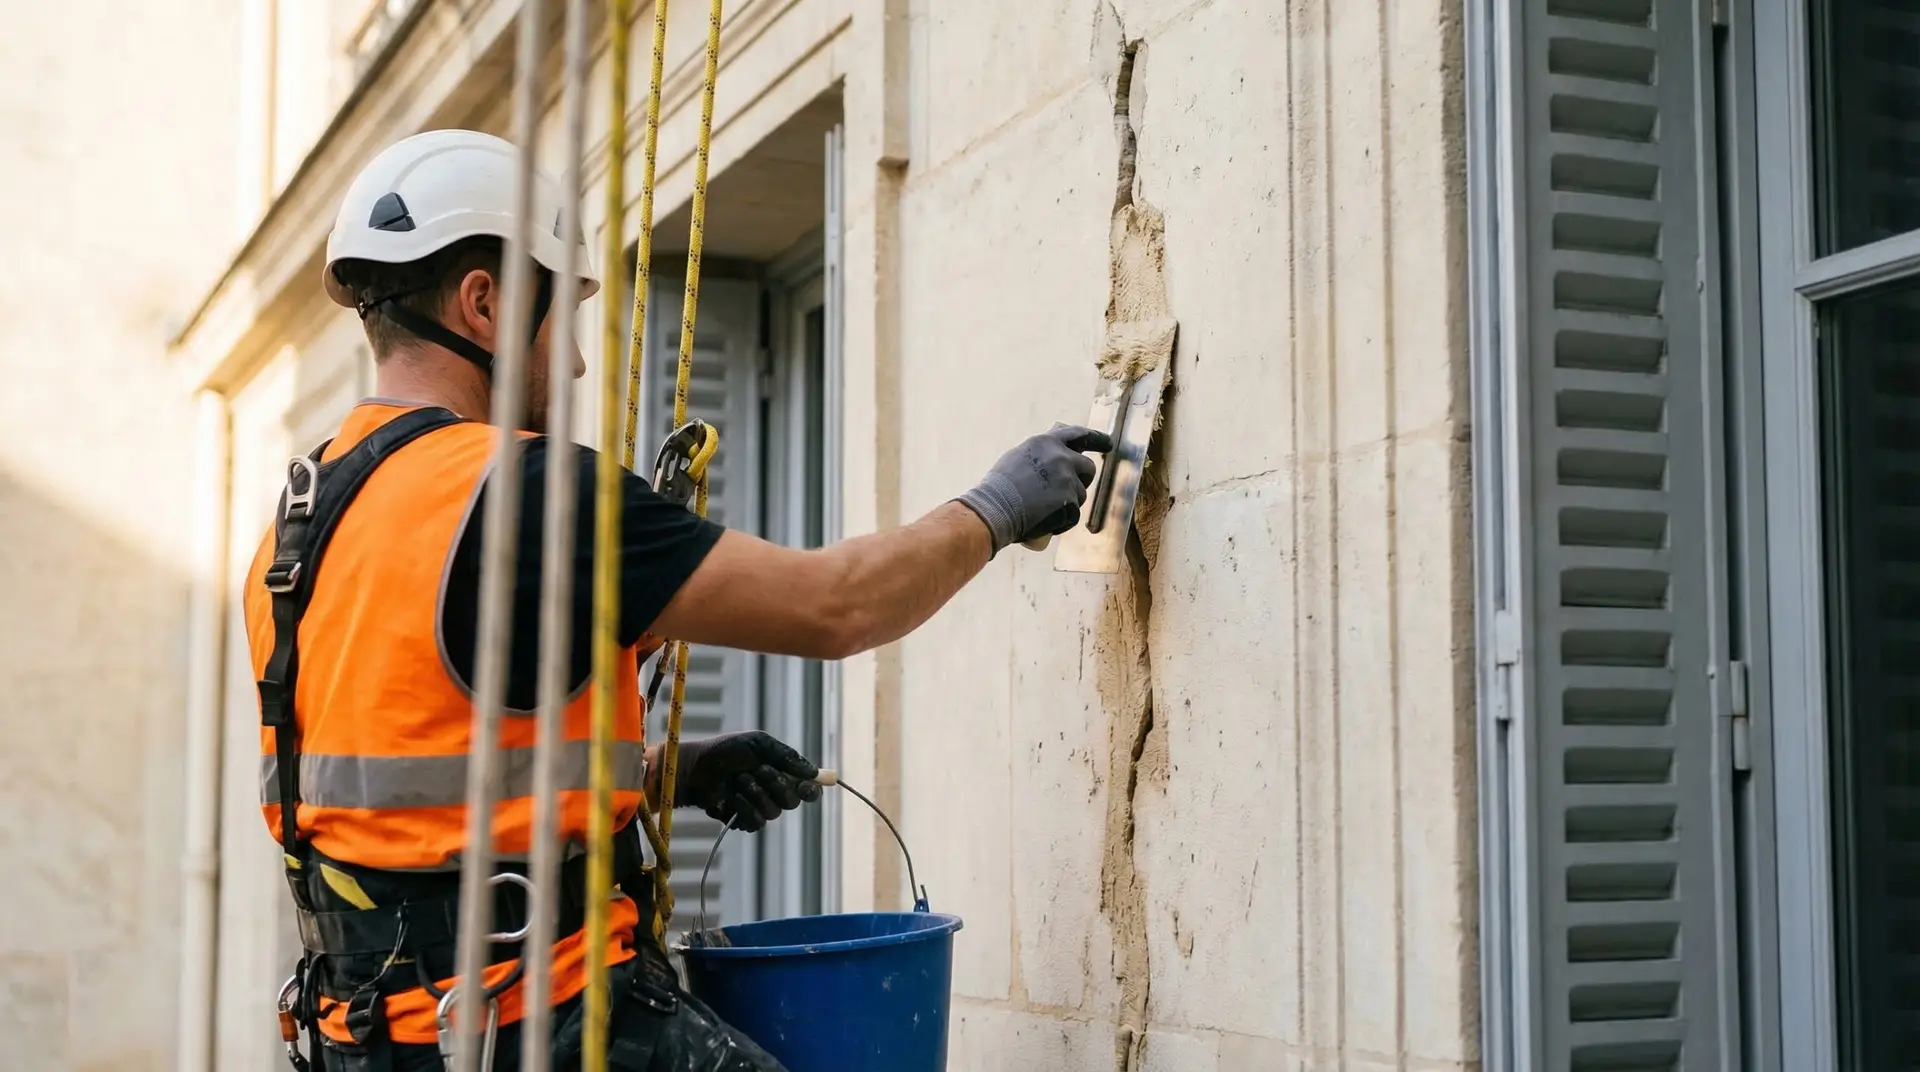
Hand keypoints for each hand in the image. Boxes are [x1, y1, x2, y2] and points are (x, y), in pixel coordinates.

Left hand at [675, 731, 821, 831]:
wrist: (696, 768)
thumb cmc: (725, 751)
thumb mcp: (758, 744)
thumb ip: (786, 756)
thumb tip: (813, 772)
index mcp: (782, 773)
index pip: (808, 788)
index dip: (810, 789)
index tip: (805, 786)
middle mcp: (774, 792)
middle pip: (793, 801)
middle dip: (777, 784)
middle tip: (759, 770)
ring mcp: (760, 808)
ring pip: (774, 812)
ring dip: (756, 794)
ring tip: (738, 780)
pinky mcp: (744, 821)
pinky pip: (757, 823)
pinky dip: (745, 809)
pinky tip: (731, 798)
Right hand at [954, 424, 1112, 554]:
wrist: (995, 510)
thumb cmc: (1000, 486)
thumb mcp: (1019, 456)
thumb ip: (1042, 451)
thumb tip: (1056, 448)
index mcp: (1046, 442)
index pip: (1078, 434)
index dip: (1096, 438)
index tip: (1108, 443)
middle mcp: (1061, 457)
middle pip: (1088, 467)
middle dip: (1082, 479)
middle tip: (1069, 490)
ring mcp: (1067, 481)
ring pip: (1081, 494)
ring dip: (1069, 504)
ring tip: (1043, 509)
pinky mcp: (1070, 503)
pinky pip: (1074, 515)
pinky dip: (1063, 521)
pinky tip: (1045, 522)